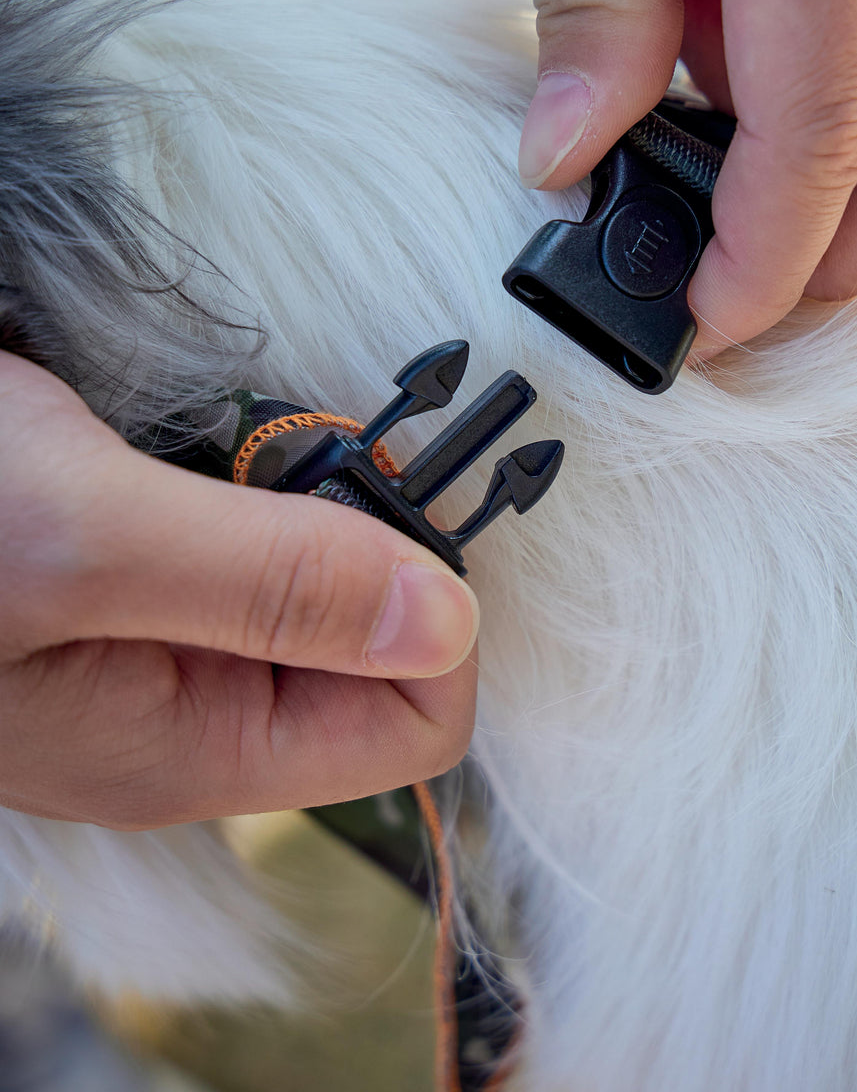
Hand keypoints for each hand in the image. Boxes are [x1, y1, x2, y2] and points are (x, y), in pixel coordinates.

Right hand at [0, 353, 477, 827]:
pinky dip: (243, 472)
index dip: (432, 612)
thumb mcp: (90, 545)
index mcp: (193, 746)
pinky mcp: (126, 577)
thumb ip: (270, 583)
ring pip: (309, 575)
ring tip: (234, 430)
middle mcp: (184, 708)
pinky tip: (190, 430)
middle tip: (299, 446)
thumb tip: (447, 620)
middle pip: (368, 639)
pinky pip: (243, 535)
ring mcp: (152, 642)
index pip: (409, 724)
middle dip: (360, 530)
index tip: (387, 500)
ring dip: (298, 490)